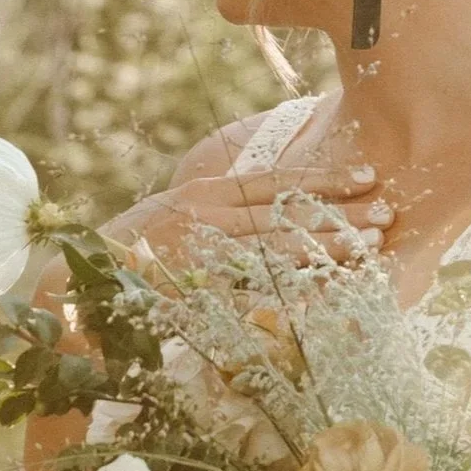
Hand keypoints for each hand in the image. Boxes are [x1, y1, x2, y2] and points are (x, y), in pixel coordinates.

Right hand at [107, 164, 394, 267]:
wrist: (83, 284)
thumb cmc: (140, 250)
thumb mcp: (183, 215)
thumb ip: (226, 210)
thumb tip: (278, 207)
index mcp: (207, 194)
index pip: (277, 181)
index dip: (325, 179)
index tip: (367, 176)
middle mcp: (206, 217)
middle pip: (287, 214)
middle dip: (340, 215)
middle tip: (387, 215)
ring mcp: (201, 254)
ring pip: (278, 250)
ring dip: (327, 251)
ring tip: (370, 249)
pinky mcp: (195, 291)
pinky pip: (252, 293)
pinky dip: (291, 293)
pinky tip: (327, 295)